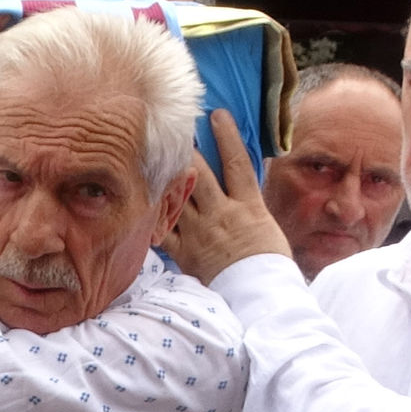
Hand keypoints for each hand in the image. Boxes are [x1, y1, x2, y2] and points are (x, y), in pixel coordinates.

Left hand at [163, 109, 292, 284]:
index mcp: (248, 206)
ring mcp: (201, 233)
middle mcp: (222, 214)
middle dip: (185, 149)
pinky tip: (140, 201)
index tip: (216, 114)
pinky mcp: (186, 252)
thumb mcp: (267, 225)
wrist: (263, 297)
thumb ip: (250, 201)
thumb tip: (244, 178)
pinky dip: (152, 216)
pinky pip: (164, 230)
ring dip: (165, 176)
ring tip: (151, 156)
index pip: (237, 163)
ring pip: (178, 196)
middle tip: (172, 128)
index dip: (226, 136)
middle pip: (199, 173)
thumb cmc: (271, 264)